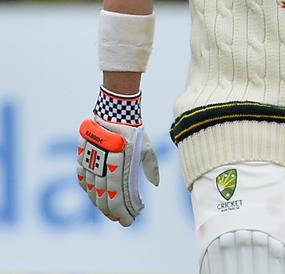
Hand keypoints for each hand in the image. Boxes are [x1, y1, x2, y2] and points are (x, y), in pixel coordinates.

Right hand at [77, 94, 158, 225]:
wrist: (115, 111)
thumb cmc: (134, 130)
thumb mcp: (146, 147)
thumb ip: (151, 165)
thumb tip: (155, 184)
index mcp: (121, 163)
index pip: (120, 196)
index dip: (124, 211)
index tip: (131, 220)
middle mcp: (105, 165)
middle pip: (105, 197)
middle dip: (113, 212)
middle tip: (121, 220)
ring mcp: (91, 161)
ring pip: (92, 191)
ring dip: (100, 204)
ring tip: (109, 212)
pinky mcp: (82, 155)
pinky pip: (82, 178)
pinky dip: (87, 190)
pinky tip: (93, 196)